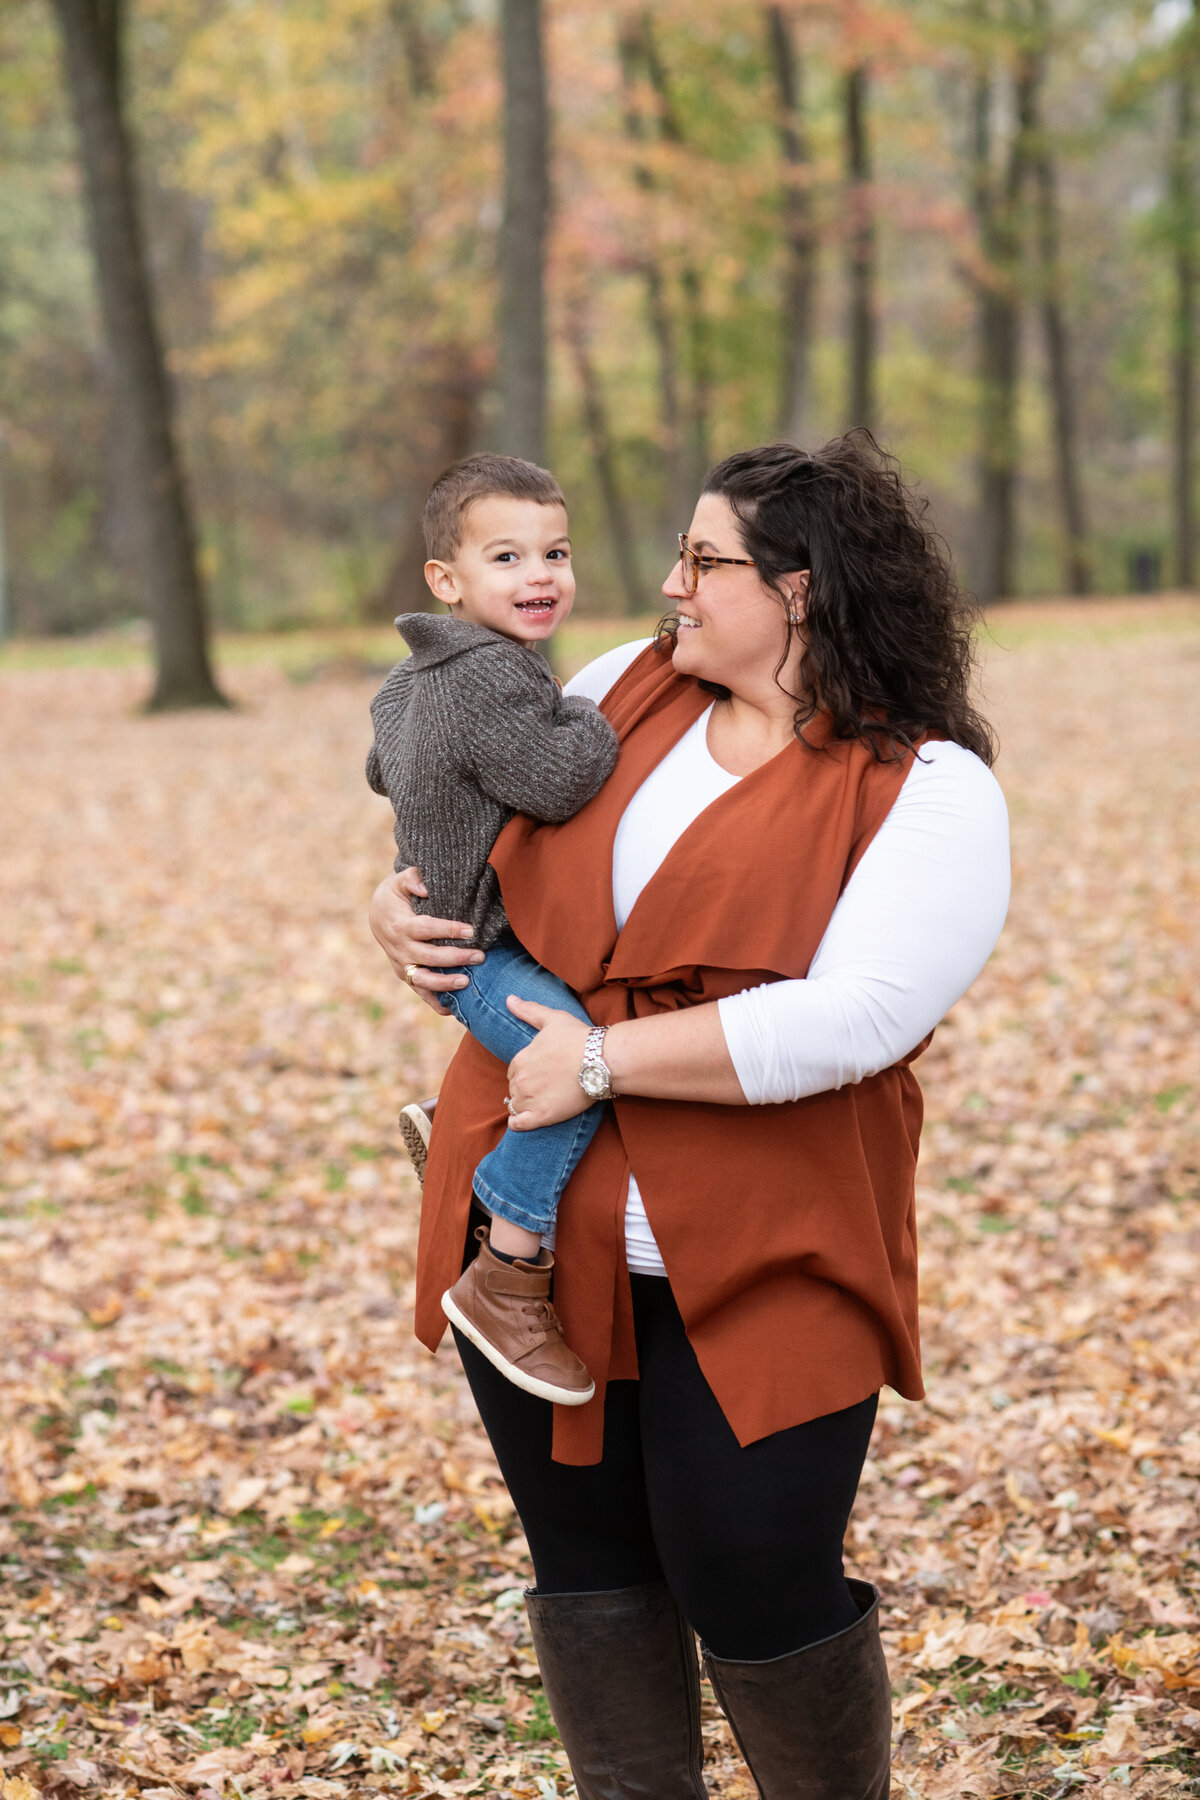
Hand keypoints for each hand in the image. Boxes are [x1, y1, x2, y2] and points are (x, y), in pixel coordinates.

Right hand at [367, 867, 481, 1016]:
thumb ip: (412, 878)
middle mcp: (400, 949)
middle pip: (430, 957)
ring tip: (467, 982)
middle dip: (456, 957)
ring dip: (445, 984)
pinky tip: (454, 1010)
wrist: (378, 915)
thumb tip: (425, 886)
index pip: (427, 929)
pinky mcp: (407, 976)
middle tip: (480, 956)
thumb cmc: (396, 896)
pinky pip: (421, 993)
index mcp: (400, 926)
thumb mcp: (399, 881)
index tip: (470, 930)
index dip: (448, 930)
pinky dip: (436, 1003)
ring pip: (424, 980)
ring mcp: (402, 966)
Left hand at [504, 998, 592, 1129]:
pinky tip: (523, 1121)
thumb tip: (509, 999)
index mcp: (520, 1059)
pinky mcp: (542, 1116)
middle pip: (515, 1088)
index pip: (514, 1070)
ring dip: (524, 1105)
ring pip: (516, 1105)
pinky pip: (519, 1124)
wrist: (601, 1060)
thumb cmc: (579, 1038)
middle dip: (526, 1088)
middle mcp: (520, 1080)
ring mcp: (530, 1099)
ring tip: (541, 1102)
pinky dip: (518, 1123)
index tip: (540, 1073)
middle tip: (545, 1087)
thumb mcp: (553, 1018)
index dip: (526, 1072)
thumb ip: (528, 1010)